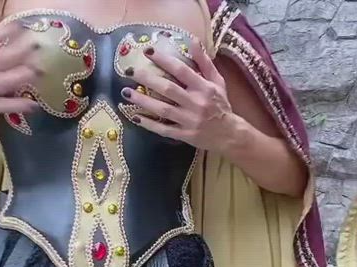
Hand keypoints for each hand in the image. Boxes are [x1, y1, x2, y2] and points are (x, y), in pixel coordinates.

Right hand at [0, 0, 39, 124]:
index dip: (4, 32)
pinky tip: (34, 103)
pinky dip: (19, 105)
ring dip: (22, 75)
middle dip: (19, 52)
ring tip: (39, 69)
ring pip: (4, 82)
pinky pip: (5, 105)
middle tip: (36, 46)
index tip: (20, 26)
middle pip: (0, 60)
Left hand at [120, 39, 236, 151]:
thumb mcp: (217, 81)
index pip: (181, 70)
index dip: (164, 60)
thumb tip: (192, 41)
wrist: (229, 135)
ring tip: (127, 93)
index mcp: (203, 88)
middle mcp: (195, 103)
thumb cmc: (221, 105)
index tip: (149, 51)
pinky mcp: (185, 135)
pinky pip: (164, 130)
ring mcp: (189, 121)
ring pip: (163, 110)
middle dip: (147, 79)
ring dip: (143, 101)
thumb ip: (204, 62)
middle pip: (168, 89)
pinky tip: (135, 118)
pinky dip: (149, 124)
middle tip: (130, 72)